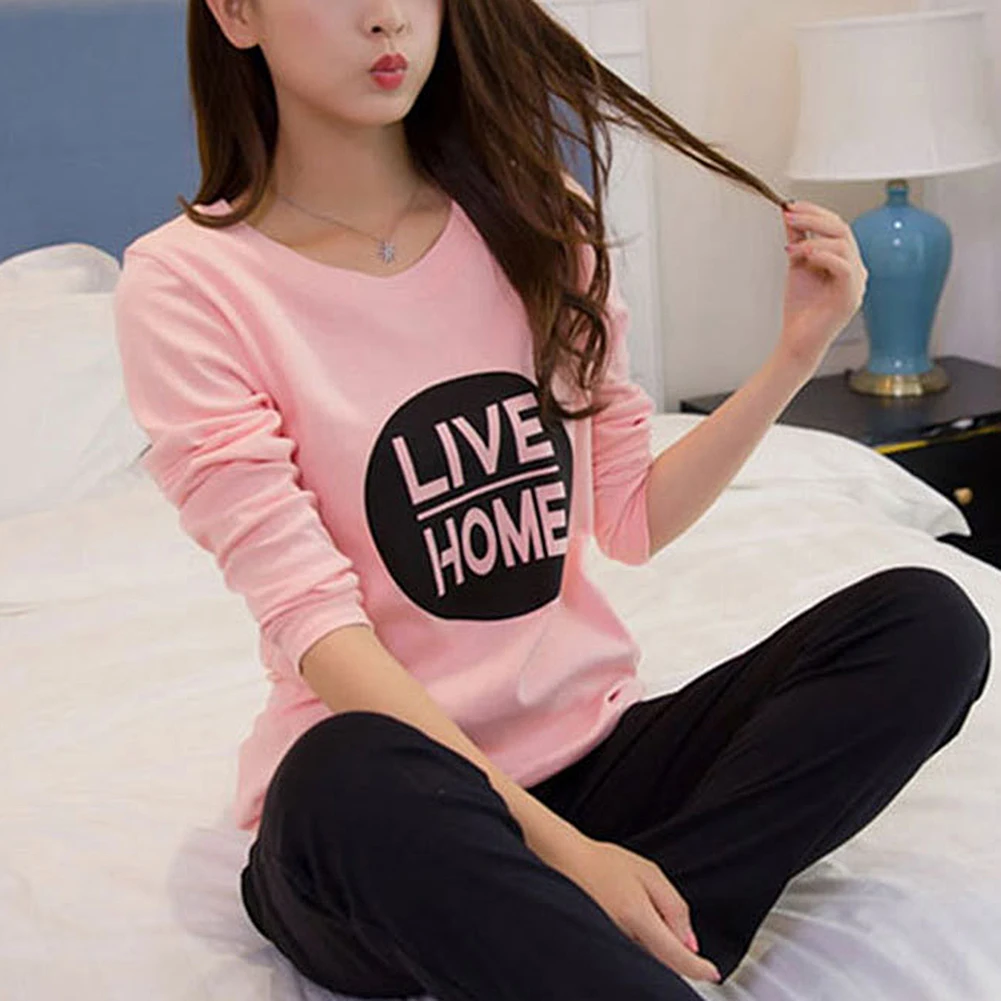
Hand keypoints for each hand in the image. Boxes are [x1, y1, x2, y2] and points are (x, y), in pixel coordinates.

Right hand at [545, 834, 721, 983]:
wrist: (564, 862)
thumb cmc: (602, 863)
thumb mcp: (648, 873)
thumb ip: (675, 908)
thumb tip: (690, 943)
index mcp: (637, 917)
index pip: (677, 958)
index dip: (698, 969)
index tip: (711, 973)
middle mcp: (622, 938)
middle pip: (663, 962)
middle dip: (675, 952)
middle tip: (670, 926)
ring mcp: (611, 944)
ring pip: (648, 960)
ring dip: (658, 948)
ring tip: (641, 913)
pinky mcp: (603, 947)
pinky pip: (631, 955)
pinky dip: (641, 946)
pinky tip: (632, 923)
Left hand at [779, 200, 868, 373]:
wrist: (797, 341)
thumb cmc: (801, 309)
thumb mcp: (797, 265)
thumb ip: (797, 239)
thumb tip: (790, 213)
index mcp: (846, 260)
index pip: (837, 226)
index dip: (815, 212)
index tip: (791, 206)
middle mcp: (855, 269)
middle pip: (843, 229)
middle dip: (814, 218)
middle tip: (790, 215)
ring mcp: (856, 282)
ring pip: (844, 245)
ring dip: (814, 238)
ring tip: (792, 245)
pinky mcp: (850, 296)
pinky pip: (844, 267)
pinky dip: (824, 256)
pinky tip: (805, 254)